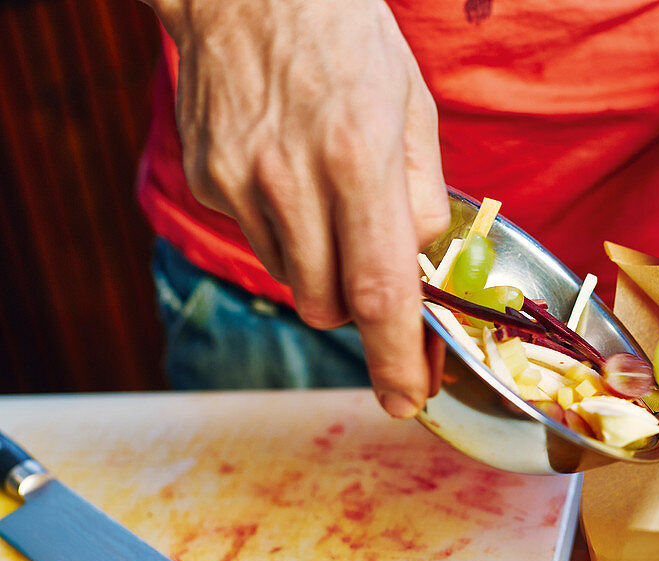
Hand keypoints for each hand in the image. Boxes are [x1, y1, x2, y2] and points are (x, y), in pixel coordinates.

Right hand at [154, 0, 449, 417]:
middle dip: (361, 311)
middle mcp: (292, 179)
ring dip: (323, 270)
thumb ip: (424, 199)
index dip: (396, 358)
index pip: (379, 291)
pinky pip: (259, 242)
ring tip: (330, 200)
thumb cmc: (346, 36)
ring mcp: (240, 183)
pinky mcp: (207, 180)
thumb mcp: (413, 108)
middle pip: (329, 305)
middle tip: (377, 268)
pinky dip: (286, 233)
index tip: (407, 400)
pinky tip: (290, 176)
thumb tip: (425, 269)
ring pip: (292, 282)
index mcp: (359, 159)